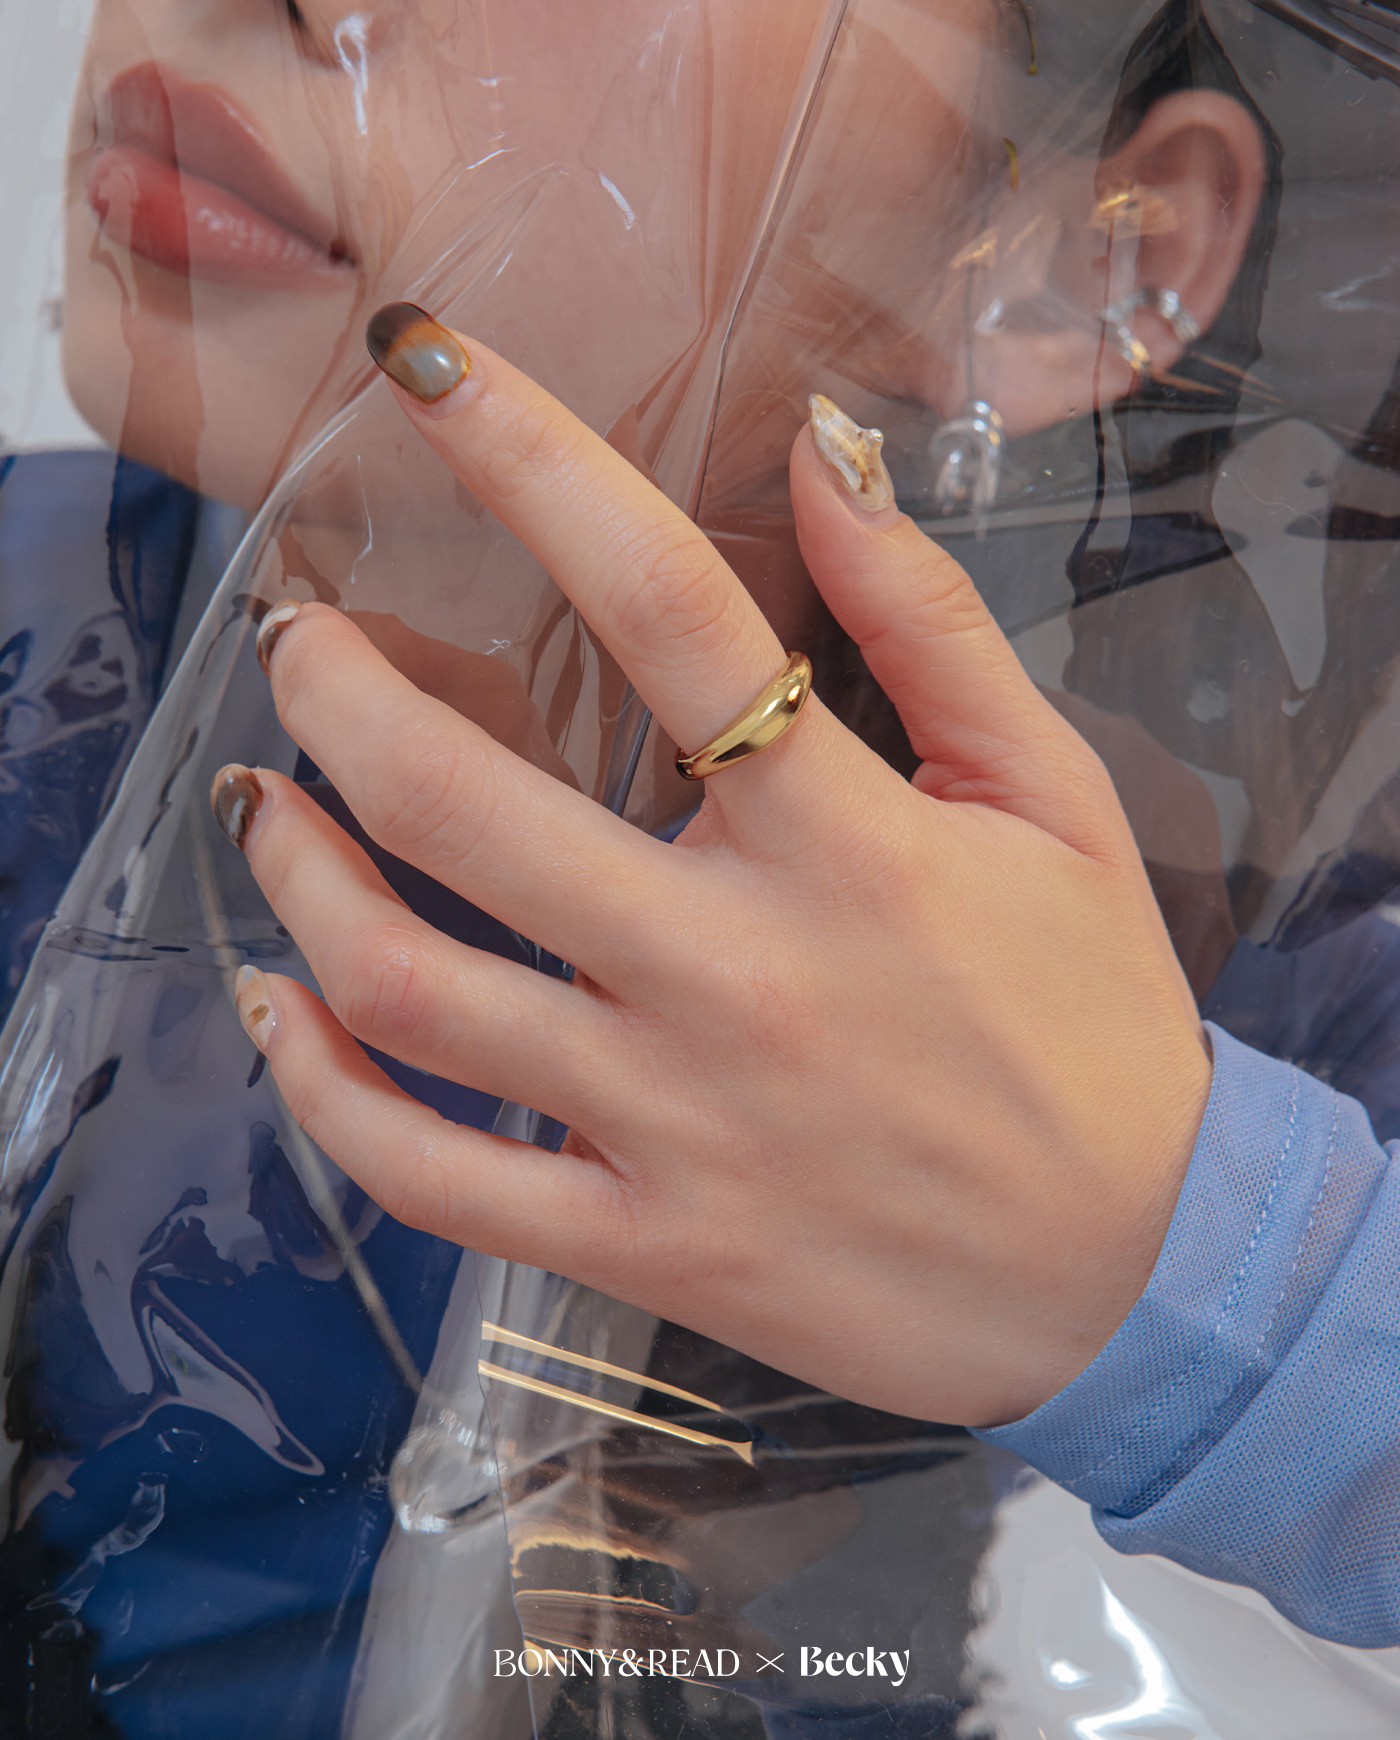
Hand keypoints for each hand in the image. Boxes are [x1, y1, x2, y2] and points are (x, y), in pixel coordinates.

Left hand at [217, 317, 1210, 1428]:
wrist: (1133, 1274)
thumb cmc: (1094, 1026)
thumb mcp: (1056, 802)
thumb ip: (934, 626)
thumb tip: (823, 450)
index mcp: (848, 843)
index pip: (662, 606)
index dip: (527, 455)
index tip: (421, 364)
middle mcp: (733, 972)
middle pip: (459, 799)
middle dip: (332, 686)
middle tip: (292, 635)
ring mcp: (669, 1122)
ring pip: (407, 985)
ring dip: (293, 873)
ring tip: (261, 801)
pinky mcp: (638, 1245)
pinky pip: (426, 1173)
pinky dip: (320, 1089)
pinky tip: (281, 1011)